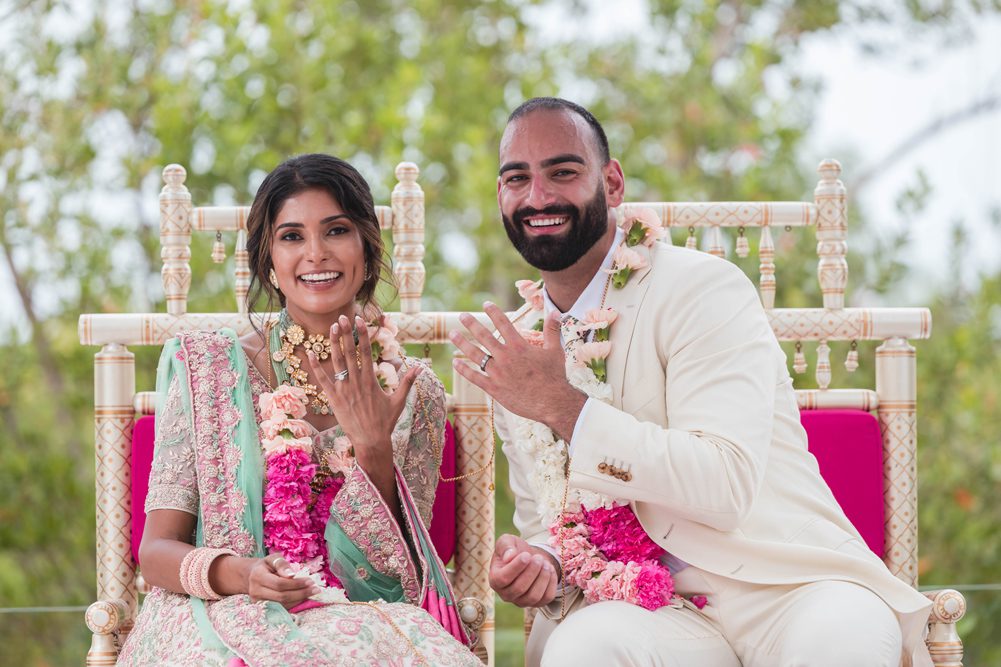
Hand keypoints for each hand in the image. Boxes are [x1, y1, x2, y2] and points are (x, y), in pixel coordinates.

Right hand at [246, 554, 317, 608]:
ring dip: (299, 600)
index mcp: (257, 576)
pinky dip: (294, 604)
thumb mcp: (273, 559)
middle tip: (316, 589)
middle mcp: (255, 591)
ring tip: (312, 592)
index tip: (310, 581)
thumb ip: (282, 565)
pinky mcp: (262, 609)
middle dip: (301, 593)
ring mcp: (258, 602)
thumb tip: (292, 575)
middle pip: (282, 596)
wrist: (251, 576)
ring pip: (282, 605)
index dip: (296, 584)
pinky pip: (281, 609)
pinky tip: (303, 598)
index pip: (279, 583)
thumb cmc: (266, 565)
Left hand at [307, 314, 420, 463]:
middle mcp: (356, 382)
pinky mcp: (333, 398)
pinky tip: (311, 353)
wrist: (370, 441)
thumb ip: (407, 382)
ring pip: (336, 362)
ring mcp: (343, 389)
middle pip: (350, 352)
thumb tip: (419, 368)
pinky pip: (322, 379)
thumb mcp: (398, 401)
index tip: (360, 320)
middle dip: (346, 333)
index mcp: (371, 380)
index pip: (366, 351)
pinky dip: (316, 366)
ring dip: (334, 344)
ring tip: (332, 328)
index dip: (363, 334)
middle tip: (342, 317)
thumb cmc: (385, 422)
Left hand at [449, 302, 586, 439]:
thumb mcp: (555, 350)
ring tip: (452, 334)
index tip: (486, 304)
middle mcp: (505, 356)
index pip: (503, 323)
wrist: (551, 402)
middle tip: (462, 316)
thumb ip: (552, 330)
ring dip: (462, 343)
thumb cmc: (555, 376)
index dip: (494, 312)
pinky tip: (455, 362)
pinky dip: (463, 369)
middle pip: (484, 336)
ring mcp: (497, 373)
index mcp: (519, 346)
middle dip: (471, 324)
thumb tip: (556, 312)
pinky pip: (474, 377)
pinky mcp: (493, 388)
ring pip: (475, 355)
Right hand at [490, 534, 558, 607]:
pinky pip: (546, 598)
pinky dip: (551, 583)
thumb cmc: (515, 550)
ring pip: (533, 596)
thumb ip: (506, 546)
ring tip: (545, 563)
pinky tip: (550, 569)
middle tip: (538, 558)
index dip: (516, 567)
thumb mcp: (507, 541)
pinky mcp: (536, 603)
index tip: (526, 555)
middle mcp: (506, 595)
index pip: (503, 579)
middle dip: (532, 571)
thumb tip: (509, 557)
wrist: (528, 558)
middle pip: (519, 588)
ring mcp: (521, 601)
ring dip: (542, 578)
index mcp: (495, 580)